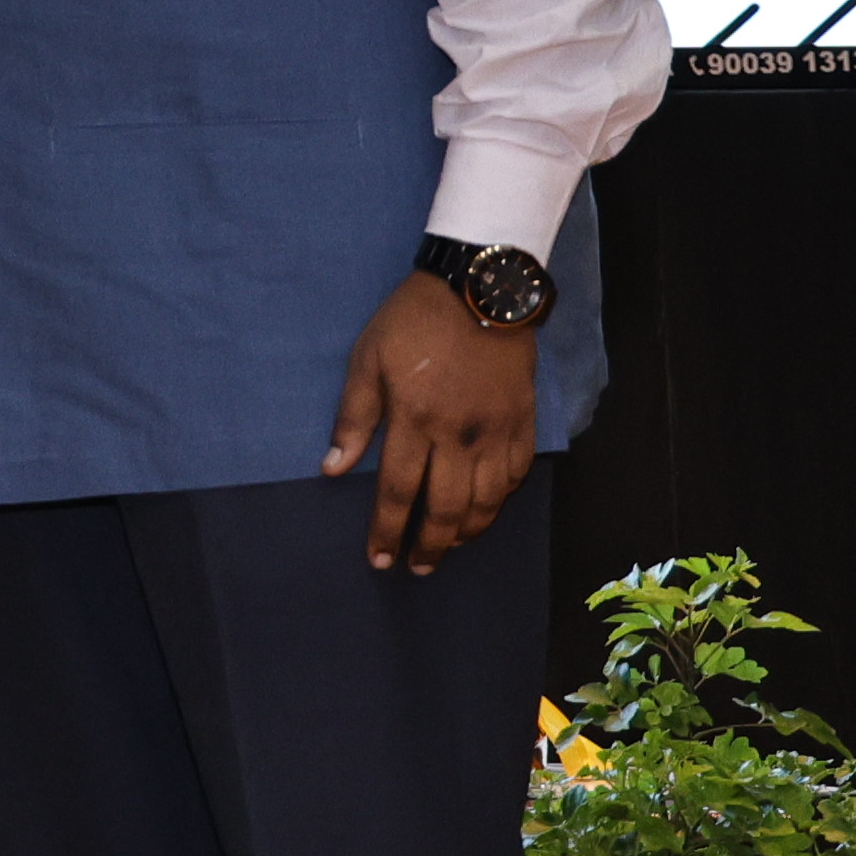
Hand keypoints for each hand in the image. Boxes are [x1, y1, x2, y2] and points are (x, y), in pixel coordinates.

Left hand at [324, 269, 539, 572]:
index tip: (378, 559)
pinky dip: (502, 500)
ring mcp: (496, 430)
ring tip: (449, 547)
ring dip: (467, 531)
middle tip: (417, 568)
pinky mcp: (523, 421)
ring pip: (487, 500)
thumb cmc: (413, 320)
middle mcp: (459, 435)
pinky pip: (516, 474)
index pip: (397, 491)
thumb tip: (332, 467)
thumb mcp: (367, 359)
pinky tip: (487, 509)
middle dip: (429, 545)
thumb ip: (353, 417)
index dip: (386, 530)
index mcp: (414, 420)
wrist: (480, 287)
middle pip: (445, 508)